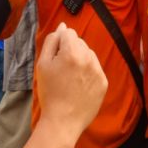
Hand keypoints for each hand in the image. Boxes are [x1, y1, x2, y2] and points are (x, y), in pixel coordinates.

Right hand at [35, 23, 107, 137]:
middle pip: (80, 43)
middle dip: (71, 51)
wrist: (63, 121)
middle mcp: (88, 58)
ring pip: (89, 54)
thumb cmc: (49, 93)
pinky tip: (79, 86)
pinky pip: (96, 68)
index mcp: (72, 52)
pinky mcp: (104, 82)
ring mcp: (98, 70)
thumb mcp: (43, 65)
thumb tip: (63, 26)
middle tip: (62, 71)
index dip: (60, 44)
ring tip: (70, 79)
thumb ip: (52, 41)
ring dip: (80, 60)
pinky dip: (88, 73)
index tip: (56, 59)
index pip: (68, 33)